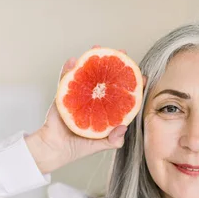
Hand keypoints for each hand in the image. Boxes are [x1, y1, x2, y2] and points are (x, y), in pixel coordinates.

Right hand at [26, 46, 136, 173]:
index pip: (121, 95)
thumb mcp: (101, 145)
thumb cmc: (78, 148)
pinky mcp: (64, 95)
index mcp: (105, 111)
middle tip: (121, 53)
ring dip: (91, 60)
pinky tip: (73, 61)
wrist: (55, 150)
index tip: (143, 77)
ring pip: (87, 74)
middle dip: (113, 64)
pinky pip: (66, 79)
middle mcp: (94, 100)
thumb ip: (114, 140)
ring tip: (97, 48)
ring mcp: (79, 95)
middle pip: (105, 79)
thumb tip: (123, 127)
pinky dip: (69, 69)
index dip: (132, 86)